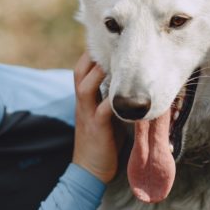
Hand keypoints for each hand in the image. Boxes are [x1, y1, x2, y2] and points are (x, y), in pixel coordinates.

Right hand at [72, 52, 118, 182]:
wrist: (90, 170)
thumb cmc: (103, 141)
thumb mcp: (105, 115)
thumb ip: (111, 98)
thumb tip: (130, 82)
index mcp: (85, 99)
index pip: (83, 69)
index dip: (92, 54)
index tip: (106, 39)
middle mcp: (83, 103)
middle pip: (80, 72)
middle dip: (92, 55)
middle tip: (109, 41)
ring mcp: (87, 114)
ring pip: (86, 86)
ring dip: (98, 72)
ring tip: (112, 59)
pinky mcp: (97, 128)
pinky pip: (103, 110)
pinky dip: (114, 100)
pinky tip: (127, 93)